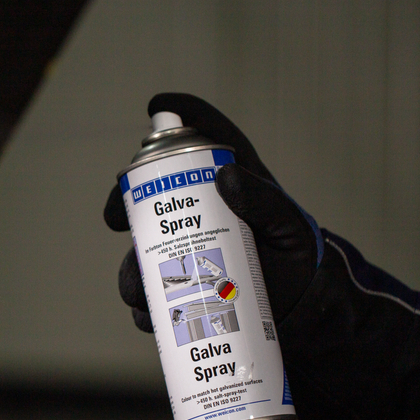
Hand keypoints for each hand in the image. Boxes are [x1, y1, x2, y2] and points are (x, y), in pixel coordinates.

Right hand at [105, 93, 322, 329]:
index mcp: (220, 183)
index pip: (197, 139)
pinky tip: (151, 315)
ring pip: (138, 259)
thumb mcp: (286, 223)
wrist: (302, 304)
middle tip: (117, 218)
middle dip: (123, 205)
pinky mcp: (179, 294)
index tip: (157, 105)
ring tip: (142, 289)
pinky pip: (149, 304)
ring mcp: (180, 255)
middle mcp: (191, 216)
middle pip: (145, 200)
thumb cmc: (294, 253)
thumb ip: (263, 199)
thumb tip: (225, 177)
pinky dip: (146, 311)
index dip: (176, 115)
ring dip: (132, 274)